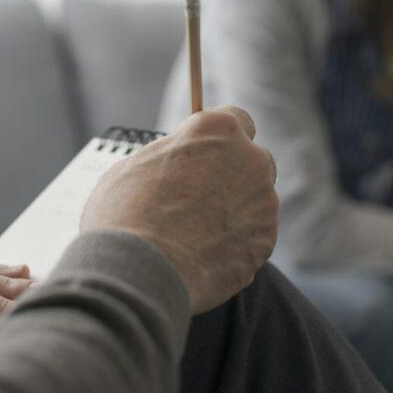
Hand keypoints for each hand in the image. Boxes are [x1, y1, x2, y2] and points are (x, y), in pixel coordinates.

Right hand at [81, 106, 278, 314]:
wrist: (143, 272)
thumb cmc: (126, 215)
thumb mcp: (137, 166)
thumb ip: (172, 158)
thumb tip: (178, 166)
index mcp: (217, 130)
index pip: (238, 120)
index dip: (222, 140)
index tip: (210, 155)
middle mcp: (250, 160)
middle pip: (254, 162)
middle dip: (235, 177)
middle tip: (201, 199)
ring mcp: (263, 203)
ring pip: (255, 203)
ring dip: (234, 214)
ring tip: (194, 237)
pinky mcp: (265, 242)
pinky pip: (253, 238)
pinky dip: (236, 247)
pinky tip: (204, 258)